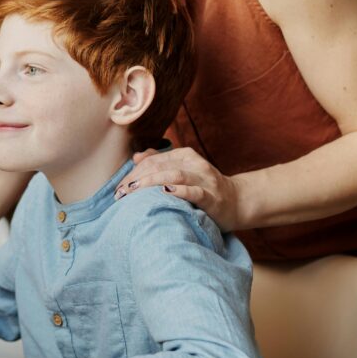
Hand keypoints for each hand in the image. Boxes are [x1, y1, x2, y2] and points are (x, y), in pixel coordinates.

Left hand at [115, 147, 243, 230]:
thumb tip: (137, 157)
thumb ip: (160, 162)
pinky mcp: (212, 197)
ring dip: (151, 182)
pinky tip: (165, 192)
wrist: (237, 202)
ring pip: (174, 175)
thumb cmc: (203, 188)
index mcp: (185, 156)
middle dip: (137, 178)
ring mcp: (204, 180)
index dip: (133, 173)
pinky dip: (179, 191)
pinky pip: (195, 192)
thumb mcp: (183, 171)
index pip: (153, 160)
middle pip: (160, 166)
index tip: (119, 188)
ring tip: (134, 191)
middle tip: (121, 193)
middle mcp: (194, 164)